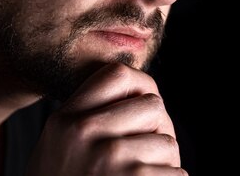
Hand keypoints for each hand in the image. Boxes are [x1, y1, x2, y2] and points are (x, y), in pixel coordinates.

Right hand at [26, 64, 186, 174]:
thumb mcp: (62, 146)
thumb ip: (92, 116)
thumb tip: (147, 90)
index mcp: (66, 119)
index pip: (118, 74)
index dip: (140, 87)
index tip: (140, 111)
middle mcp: (83, 132)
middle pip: (153, 105)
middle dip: (157, 131)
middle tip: (142, 156)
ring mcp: (108, 157)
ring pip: (169, 144)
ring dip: (163, 166)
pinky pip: (177, 175)